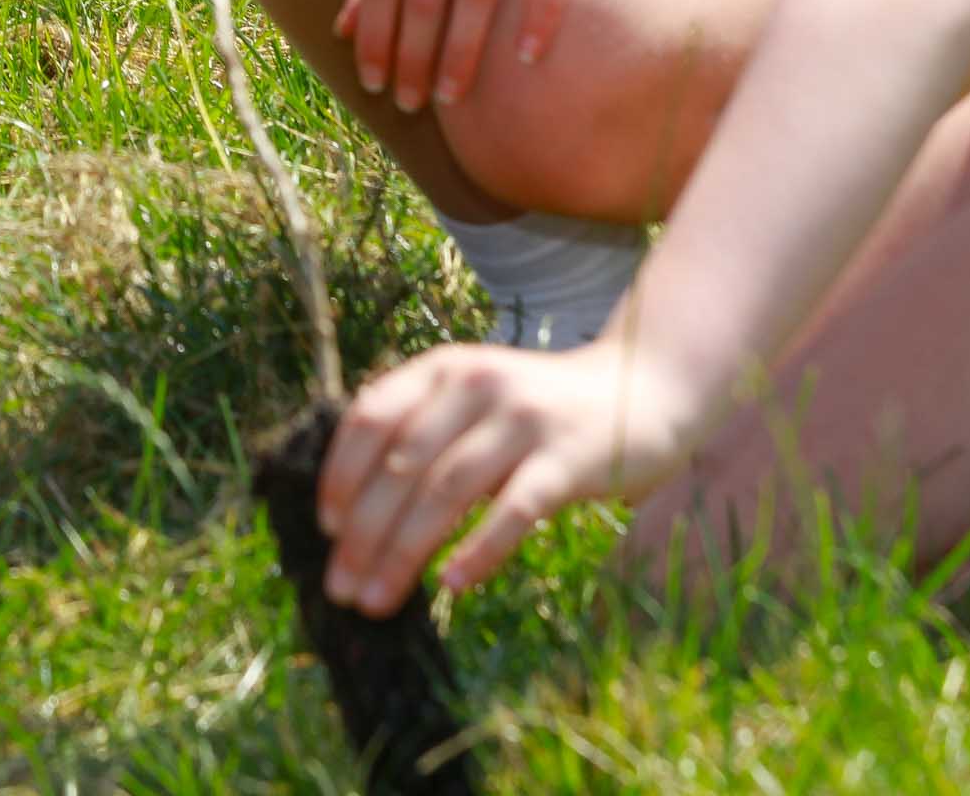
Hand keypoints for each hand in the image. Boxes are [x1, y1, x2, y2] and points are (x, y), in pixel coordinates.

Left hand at [320, 337, 702, 614]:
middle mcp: (476, 386)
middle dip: (363, 532)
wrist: (644, 390)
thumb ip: (423, 433)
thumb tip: (354, 512)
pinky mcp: (567, 459)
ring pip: (444, 491)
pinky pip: (513, 510)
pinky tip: (453, 585)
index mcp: (443, 369)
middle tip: (340, 587)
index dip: (340, 474)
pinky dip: (479, 549)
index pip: (369, 417)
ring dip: (403, 551)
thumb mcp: (474, 400)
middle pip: (400, 465)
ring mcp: (523, 420)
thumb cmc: (541, 411)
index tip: (325, 528)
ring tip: (377, 599)